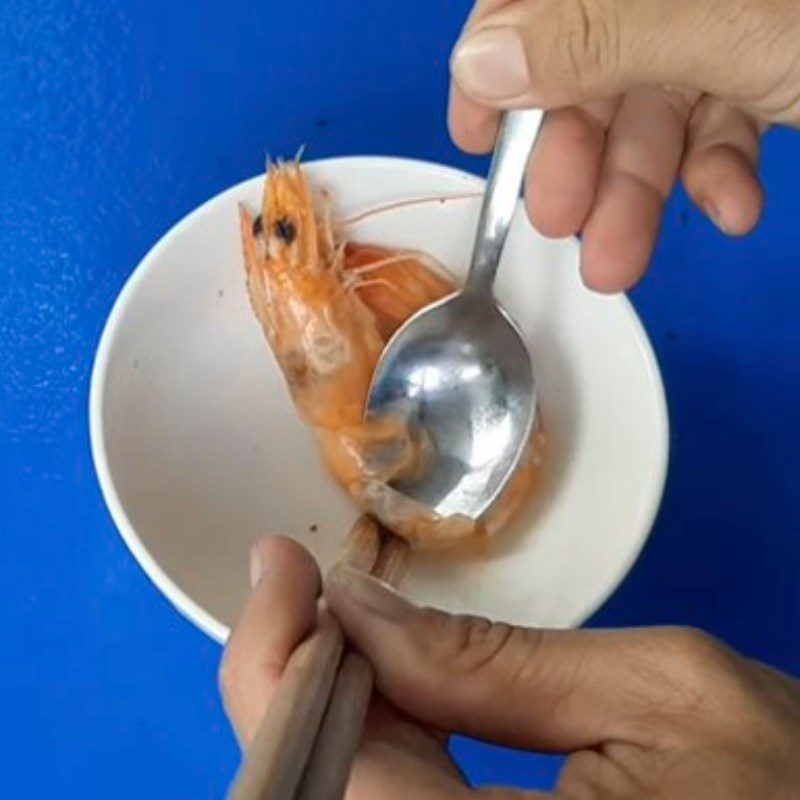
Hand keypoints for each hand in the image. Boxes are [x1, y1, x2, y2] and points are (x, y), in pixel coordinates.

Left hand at [221, 538, 799, 797]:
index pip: (322, 781)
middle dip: (295, 676)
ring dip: (330, 702)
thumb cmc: (794, 781)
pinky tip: (392, 682)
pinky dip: (374, 740)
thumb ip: (496, 662)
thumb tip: (356, 602)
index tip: (280, 565)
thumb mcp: (659, 697)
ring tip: (348, 617)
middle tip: (304, 581)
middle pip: (309, 794)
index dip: (273, 668)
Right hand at [449, 0, 799, 291]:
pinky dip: (716, 175)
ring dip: (636, 193)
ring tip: (620, 261)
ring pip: (652, 114)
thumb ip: (596, 37)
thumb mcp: (717, 23)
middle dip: (575, 160)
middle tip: (561, 224)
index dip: (495, 65)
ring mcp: (722, 26)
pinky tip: (732, 208)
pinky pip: (719, 124)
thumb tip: (479, 63)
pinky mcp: (766, 67)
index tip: (474, 138)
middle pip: (592, 71)